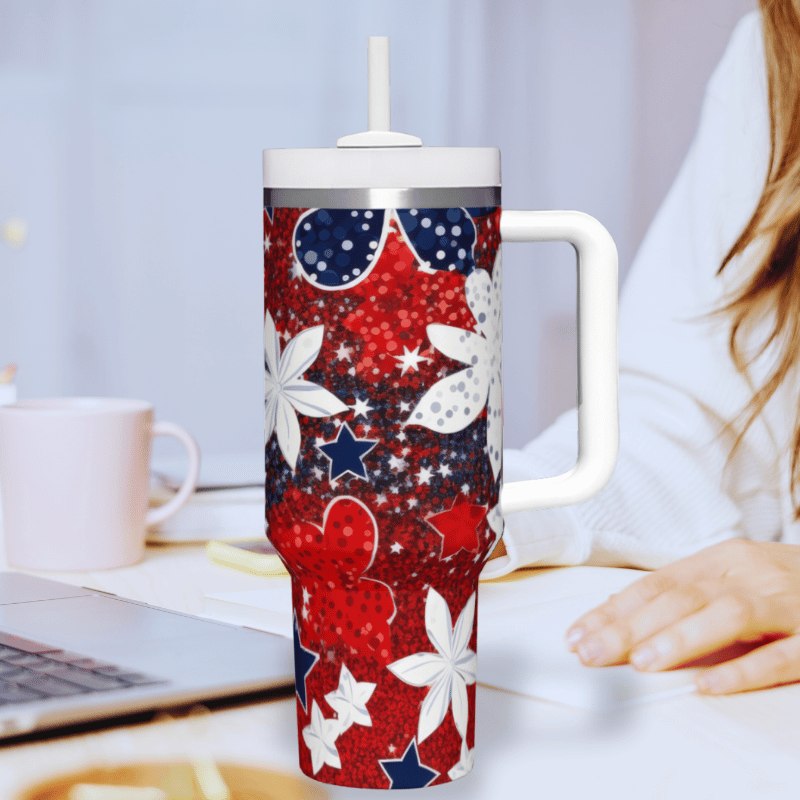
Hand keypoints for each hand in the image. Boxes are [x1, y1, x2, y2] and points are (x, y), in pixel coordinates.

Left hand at [564, 539, 799, 693]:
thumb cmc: (784, 583)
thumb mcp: (731, 576)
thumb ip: (682, 593)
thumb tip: (617, 612)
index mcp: (722, 560)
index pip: (656, 584)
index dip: (614, 609)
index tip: (579, 634)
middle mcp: (749, 575)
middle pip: (681, 598)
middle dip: (630, 627)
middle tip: (591, 652)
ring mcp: (784, 605)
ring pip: (727, 617)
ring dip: (680, 639)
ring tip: (640, 662)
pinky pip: (781, 656)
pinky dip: (743, 671)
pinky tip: (708, 686)